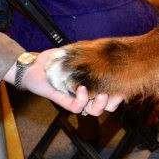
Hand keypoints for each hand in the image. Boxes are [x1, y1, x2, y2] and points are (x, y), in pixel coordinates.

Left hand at [5, 49, 123, 115]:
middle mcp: (86, 94)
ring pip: (94, 111)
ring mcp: (75, 99)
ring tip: (102, 94)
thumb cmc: (56, 60)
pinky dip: (82, 99)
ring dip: (101, 104)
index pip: (112, 94)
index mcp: (93, 85)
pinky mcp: (63, 101)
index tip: (125, 83)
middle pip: (107, 107)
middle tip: (114, 92)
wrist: (33, 64)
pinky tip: (81, 88)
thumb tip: (110, 46)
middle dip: (114, 101)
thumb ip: (93, 53)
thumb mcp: (79, 53)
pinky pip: (77, 107)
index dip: (121, 92)